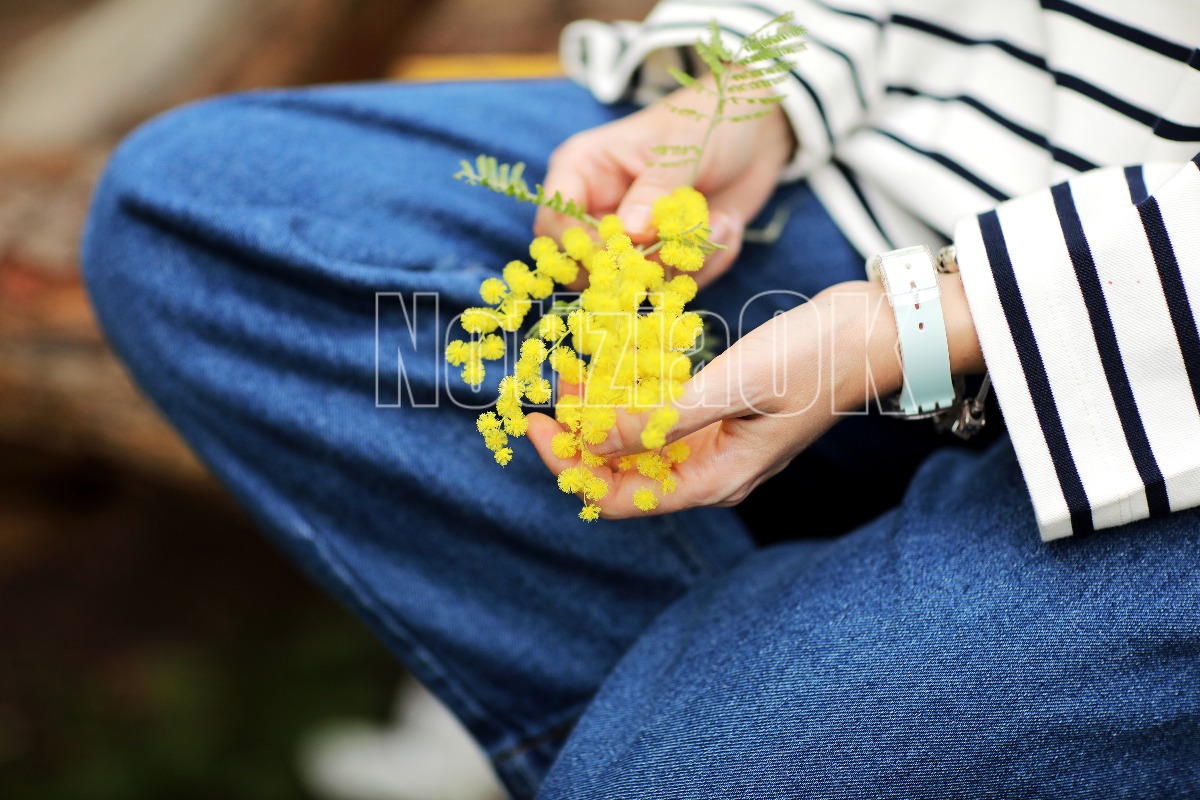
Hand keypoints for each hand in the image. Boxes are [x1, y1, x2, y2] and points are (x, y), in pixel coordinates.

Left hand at [526, 276, 983, 517]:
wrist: (875, 331)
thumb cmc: (814, 359)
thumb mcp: (733, 386)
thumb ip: (663, 418)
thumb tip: (597, 441)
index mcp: (716, 479)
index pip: (621, 496)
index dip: (570, 466)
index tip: (537, 423)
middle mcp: (712, 472)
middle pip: (625, 473)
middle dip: (579, 436)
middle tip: (548, 387)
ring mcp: (718, 444)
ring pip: (641, 442)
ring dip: (603, 412)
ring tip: (571, 370)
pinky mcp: (723, 414)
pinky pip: (664, 416)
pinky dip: (634, 394)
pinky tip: (613, 365)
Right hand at [535, 73, 794, 286]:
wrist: (754, 128)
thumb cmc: (706, 121)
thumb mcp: (681, 149)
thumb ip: (654, 193)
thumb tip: (631, 233)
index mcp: (582, 171)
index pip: (555, 225)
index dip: (586, 247)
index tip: (632, 248)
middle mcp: (599, 208)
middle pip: (587, 267)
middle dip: (641, 267)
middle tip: (681, 246)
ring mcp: (632, 237)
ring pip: (637, 282)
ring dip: (687, 261)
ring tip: (720, 221)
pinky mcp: (665, 256)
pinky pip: (675, 284)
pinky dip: (709, 261)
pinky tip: (727, 223)